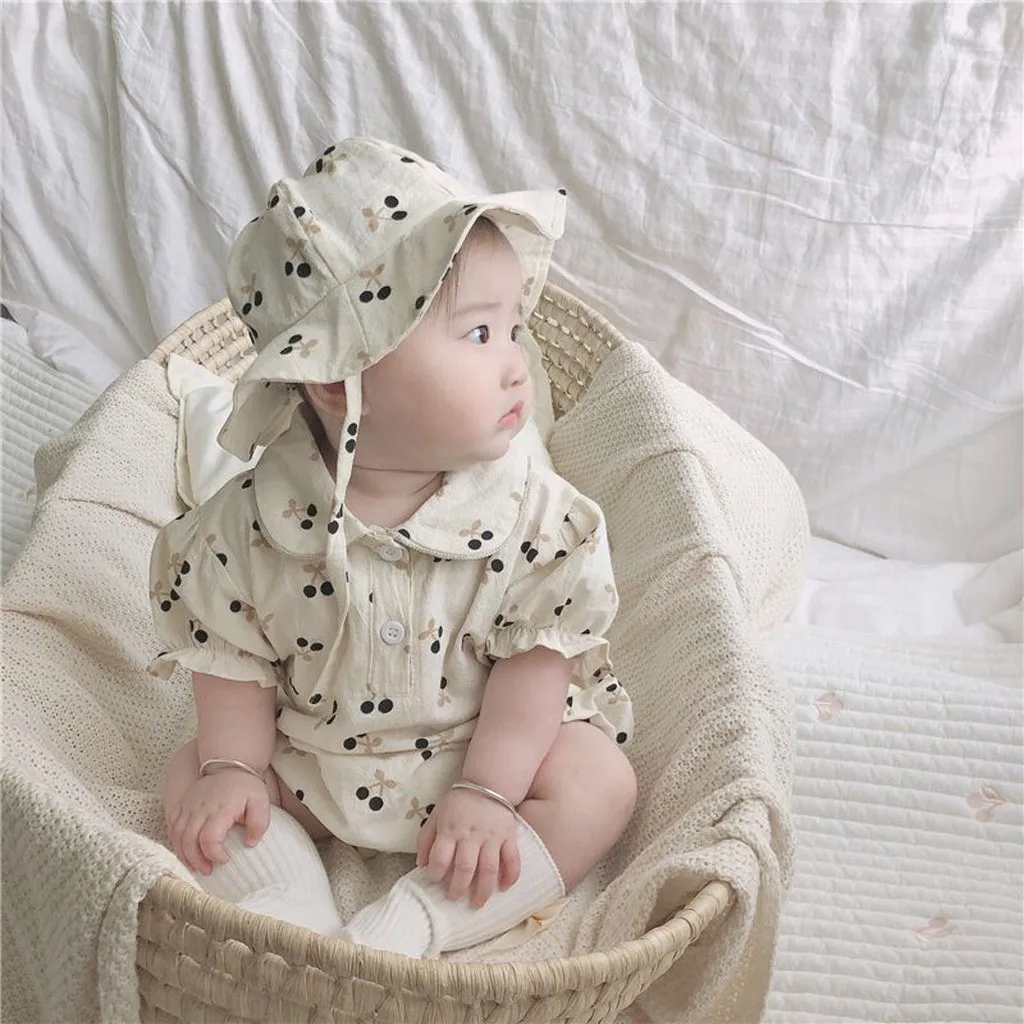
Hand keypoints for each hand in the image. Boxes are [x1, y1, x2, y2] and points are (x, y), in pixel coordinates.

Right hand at [166, 768, 270, 875]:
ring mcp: (189, 806)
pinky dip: (175, 841)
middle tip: (208, 870)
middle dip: (196, 860)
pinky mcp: (182, 804)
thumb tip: (250, 843)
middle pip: (189, 840)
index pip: (209, 837)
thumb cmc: (246, 787)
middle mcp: (201, 808)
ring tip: (196, 865)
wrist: (231, 764)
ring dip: (184, 855)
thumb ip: (259, 823)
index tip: (225, 859)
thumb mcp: (261, 802)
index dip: (214, 853)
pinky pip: (172, 826)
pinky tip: (185, 849)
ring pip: (177, 836)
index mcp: (221, 808)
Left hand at [416, 786, 520, 906]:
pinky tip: (504, 888)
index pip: (440, 858)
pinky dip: (510, 876)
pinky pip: (512, 859)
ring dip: (483, 890)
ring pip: (488, 869)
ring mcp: (492, 837)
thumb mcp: (436, 814)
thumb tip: (421, 865)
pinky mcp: (508, 836)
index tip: (434, 881)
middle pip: (464, 868)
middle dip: (458, 888)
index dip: (435, 873)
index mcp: (450, 829)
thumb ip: (426, 838)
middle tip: (453, 898)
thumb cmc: (459, 802)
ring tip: (477, 904)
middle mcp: (471, 835)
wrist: (489, 782)